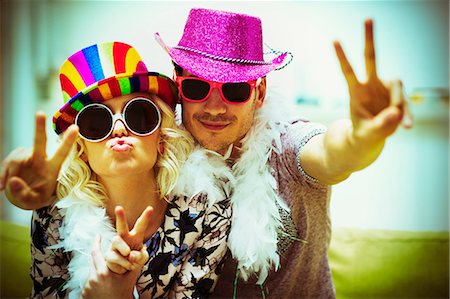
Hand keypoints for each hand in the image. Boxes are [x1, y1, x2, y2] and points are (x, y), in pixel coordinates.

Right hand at [0, 112, 77, 209]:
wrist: (23, 196)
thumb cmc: (34, 197)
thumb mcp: (31, 201)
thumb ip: (23, 193)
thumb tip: (13, 180)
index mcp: (52, 168)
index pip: (62, 153)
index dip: (68, 141)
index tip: (76, 128)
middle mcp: (40, 159)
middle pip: (40, 142)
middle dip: (39, 127)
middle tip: (40, 113)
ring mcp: (27, 156)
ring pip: (15, 160)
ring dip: (10, 174)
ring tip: (9, 187)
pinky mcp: (16, 157)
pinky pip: (7, 163)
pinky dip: (2, 175)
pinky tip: (1, 186)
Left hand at [82, 235, 139, 298]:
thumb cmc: (123, 295)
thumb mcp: (131, 279)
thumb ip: (135, 264)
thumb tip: (141, 251)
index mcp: (105, 272)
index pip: (96, 252)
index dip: (96, 242)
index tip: (98, 235)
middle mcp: (94, 277)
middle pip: (93, 259)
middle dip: (97, 252)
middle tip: (99, 244)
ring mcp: (87, 286)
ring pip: (92, 271)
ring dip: (98, 269)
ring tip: (108, 275)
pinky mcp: (84, 292)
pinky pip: (89, 282)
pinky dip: (95, 281)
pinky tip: (103, 286)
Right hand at [104, 206, 152, 273]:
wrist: (124, 272)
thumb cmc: (135, 260)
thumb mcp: (142, 259)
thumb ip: (141, 256)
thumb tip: (131, 255)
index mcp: (136, 236)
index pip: (141, 225)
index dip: (145, 217)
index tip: (150, 208)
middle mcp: (124, 238)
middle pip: (122, 227)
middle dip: (120, 217)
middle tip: (118, 208)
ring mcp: (115, 246)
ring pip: (116, 240)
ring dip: (124, 248)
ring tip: (129, 254)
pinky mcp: (109, 255)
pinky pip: (115, 257)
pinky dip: (124, 263)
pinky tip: (127, 266)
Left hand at [334, 19, 412, 145]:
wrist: (372, 138)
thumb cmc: (363, 135)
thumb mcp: (368, 136)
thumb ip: (380, 127)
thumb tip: (395, 113)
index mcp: (356, 92)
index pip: (347, 71)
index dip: (342, 57)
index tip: (334, 40)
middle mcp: (371, 85)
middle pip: (371, 58)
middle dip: (369, 38)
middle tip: (367, 18)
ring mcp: (385, 87)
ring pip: (398, 84)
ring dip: (398, 103)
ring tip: (396, 124)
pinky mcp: (398, 94)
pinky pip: (406, 101)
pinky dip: (407, 114)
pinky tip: (407, 127)